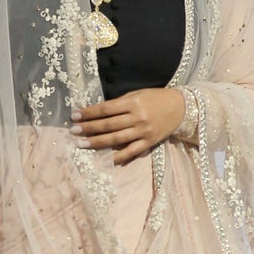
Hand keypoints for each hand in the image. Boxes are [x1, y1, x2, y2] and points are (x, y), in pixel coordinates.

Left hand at [71, 88, 185, 164]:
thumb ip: (119, 103)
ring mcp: (143, 132)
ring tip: (82, 144)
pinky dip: (118, 156)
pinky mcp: (149, 143)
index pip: (105, 109)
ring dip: (97, 142)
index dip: (89, 113)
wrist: (180, 107)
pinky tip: (105, 159)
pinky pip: (131, 151)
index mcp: (133, 102)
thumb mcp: (137, 94)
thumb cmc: (155, 98)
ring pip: (116, 139)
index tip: (74, 115)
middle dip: (89, 128)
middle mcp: (137, 117)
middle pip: (108, 124)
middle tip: (73, 131)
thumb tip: (97, 112)